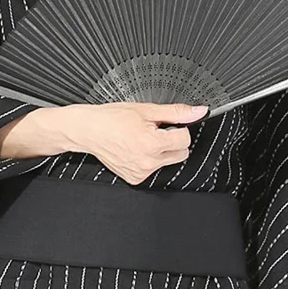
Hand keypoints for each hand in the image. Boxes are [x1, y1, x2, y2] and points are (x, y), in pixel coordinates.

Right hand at [69, 101, 208, 185]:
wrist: (88, 130)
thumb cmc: (112, 118)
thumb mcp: (146, 110)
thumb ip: (176, 112)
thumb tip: (198, 112)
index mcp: (152, 143)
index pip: (185, 139)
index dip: (178, 128)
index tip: (167, 124)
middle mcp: (148, 162)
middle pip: (181, 153)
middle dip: (173, 141)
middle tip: (155, 131)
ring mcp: (141, 172)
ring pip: (168, 162)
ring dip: (161, 151)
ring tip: (142, 139)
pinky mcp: (135, 178)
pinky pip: (153, 170)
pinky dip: (149, 160)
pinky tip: (135, 149)